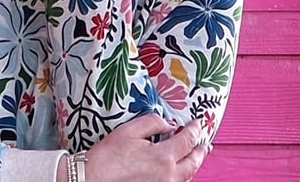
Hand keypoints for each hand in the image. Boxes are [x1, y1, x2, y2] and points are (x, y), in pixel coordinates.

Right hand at [82, 115, 209, 181]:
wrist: (93, 179)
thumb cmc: (108, 156)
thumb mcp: (129, 130)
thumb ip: (153, 122)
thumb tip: (169, 124)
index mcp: (163, 157)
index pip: (188, 140)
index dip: (195, 130)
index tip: (198, 123)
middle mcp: (168, 175)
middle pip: (193, 162)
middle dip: (201, 150)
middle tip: (206, 143)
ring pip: (187, 176)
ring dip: (194, 164)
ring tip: (197, 156)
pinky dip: (183, 175)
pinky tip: (180, 170)